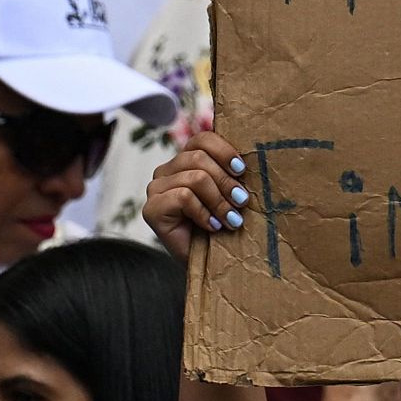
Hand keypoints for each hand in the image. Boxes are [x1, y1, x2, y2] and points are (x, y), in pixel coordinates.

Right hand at [143, 131, 250, 261]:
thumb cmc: (223, 224)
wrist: (211, 261)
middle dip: (226, 181)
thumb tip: (248, 160)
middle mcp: (167, 170)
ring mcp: (156, 189)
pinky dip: (204, 213)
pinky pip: (184, 197)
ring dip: (219, 201)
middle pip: (199, 158)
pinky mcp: (151, 209)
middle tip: (241, 202)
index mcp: (186, 160)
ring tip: (231, 219)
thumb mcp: (231, 193)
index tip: (242, 171)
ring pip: (194, 177)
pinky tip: (212, 226)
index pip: (202, 139)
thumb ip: (232, 172)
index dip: (224, 151)